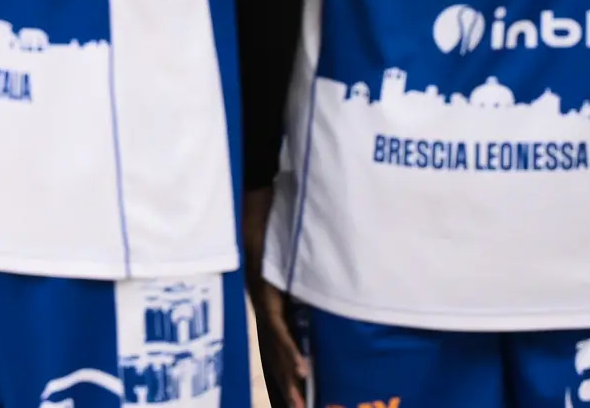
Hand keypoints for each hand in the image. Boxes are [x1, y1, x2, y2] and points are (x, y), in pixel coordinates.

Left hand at [244, 190, 307, 407]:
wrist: (255, 201)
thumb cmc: (276, 223)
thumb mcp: (296, 256)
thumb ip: (309, 274)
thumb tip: (334, 288)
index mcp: (272, 299)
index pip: (280, 341)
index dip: (288, 366)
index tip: (301, 391)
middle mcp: (265, 304)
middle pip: (276, 352)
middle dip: (288, 383)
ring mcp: (263, 300)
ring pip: (276, 347)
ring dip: (289, 376)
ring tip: (302, 403)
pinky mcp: (264, 291)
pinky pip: (279, 326)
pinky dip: (290, 349)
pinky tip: (303, 369)